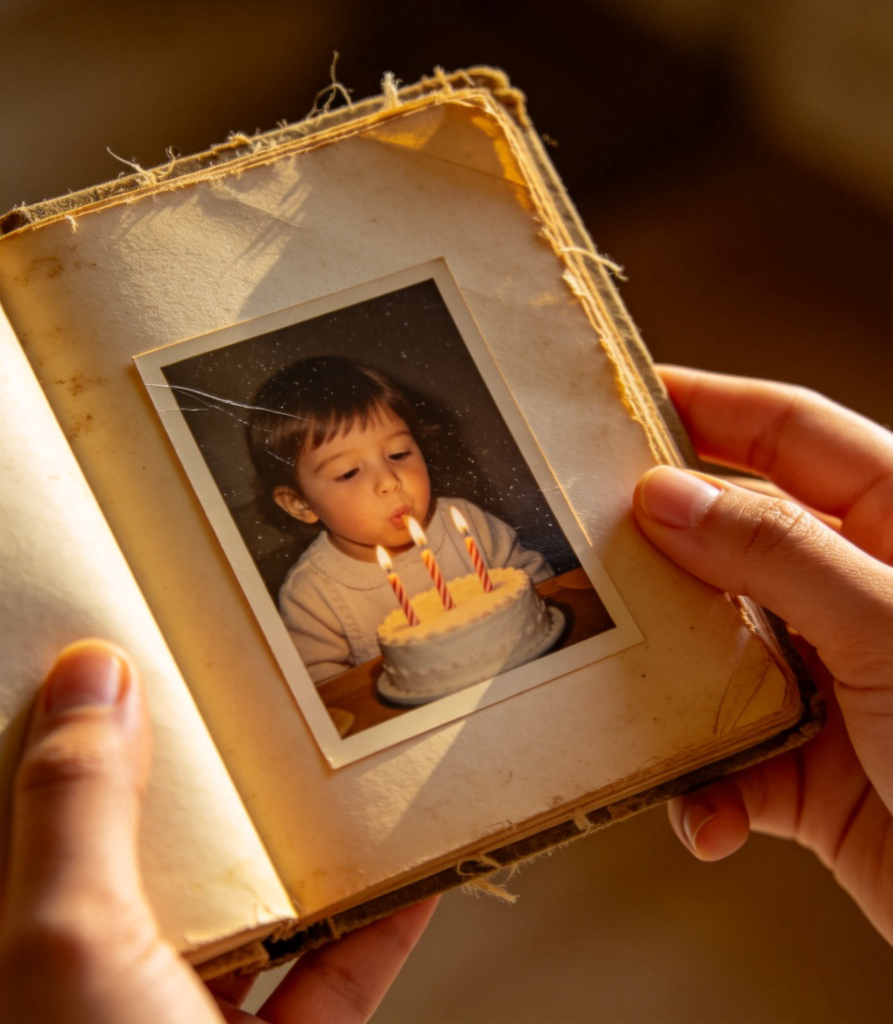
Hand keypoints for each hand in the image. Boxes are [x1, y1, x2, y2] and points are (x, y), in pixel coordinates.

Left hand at [0, 640, 434, 1022]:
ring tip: (315, 765)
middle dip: (181, 788)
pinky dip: (369, 930)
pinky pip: (323, 987)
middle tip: (211, 699)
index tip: (90, 672)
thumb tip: (87, 679)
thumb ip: (78, 812)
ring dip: (286, 847)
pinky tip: (405, 875)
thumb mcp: (73, 952)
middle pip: (130, 869)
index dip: (39, 750)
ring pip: (233, 920)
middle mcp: (80, 1012)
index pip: (2, 842)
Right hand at [632, 366, 892, 943]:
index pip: (788, 434)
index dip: (707, 405)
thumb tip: (662, 495)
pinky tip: (706, 813)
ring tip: (613, 685)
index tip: (616, 400)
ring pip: (708, 651)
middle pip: (727, 541)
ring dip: (663, 683)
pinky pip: (724, 760)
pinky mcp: (805, 771)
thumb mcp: (889, 626)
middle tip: (575, 542)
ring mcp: (827, 683)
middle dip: (653, 548)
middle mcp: (854, 597)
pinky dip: (703, 790)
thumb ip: (775, 553)